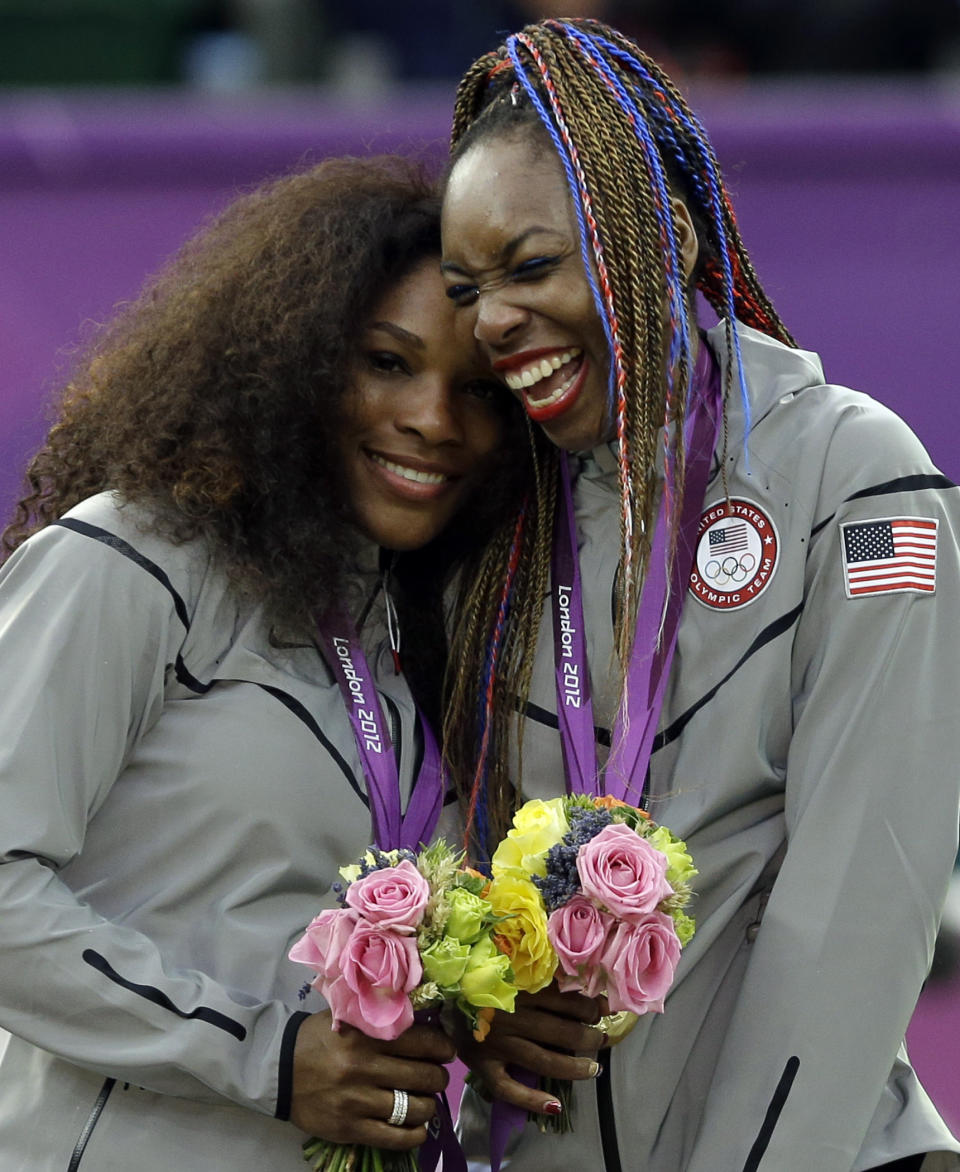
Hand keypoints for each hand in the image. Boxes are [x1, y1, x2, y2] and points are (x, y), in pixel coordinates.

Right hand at [290, 1011, 455, 1149]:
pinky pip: (394, 1137)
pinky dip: (414, 1134)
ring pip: (414, 1108)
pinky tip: (417, 1127)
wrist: (277, 1068)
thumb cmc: (318, 1039)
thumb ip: (380, 1019)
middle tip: (437, 1075)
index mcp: (366, 1036)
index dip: (442, 1047)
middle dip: (438, 1076)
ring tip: (425, 1100)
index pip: (421, 1041)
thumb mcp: (348, 1018)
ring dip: (428, 1105)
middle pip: (423, 1076)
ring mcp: (357, 1101)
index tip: (447, 1051)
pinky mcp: (349, 1128)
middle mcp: (364, 1069)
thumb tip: (422, 1022)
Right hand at [456, 982, 606, 1116]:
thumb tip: (592, 989)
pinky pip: (508, 1088)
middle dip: (587, 1037)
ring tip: (592, 1069)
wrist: (442, 987)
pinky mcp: (482, 1065)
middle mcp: (510, 1016)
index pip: (566, 1000)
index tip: (601, 1011)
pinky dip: (531, 1100)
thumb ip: (551, 974)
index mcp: (519, 985)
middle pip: (560, 1032)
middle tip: (600, 1039)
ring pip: (543, 1061)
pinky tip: (555, 1105)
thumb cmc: (484, 972)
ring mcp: (495, 1043)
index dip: (589, 1007)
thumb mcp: (518, 965)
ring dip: (573, 1067)